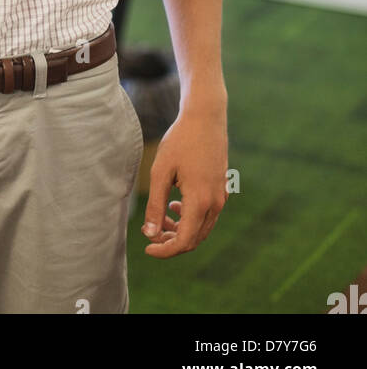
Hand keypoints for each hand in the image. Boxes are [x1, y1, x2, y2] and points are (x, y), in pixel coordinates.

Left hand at [141, 103, 228, 257]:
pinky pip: (208, 215)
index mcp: (200, 202)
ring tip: (161, 219)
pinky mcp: (222, 190)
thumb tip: (150, 234)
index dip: (165, 250)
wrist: (205, 118)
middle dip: (171, 241)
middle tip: (150, 233)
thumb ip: (155, 205)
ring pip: (202, 228)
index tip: (147, 248)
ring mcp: (221, 197)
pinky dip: (191, 218)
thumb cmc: (180, 141)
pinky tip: (175, 205)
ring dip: (181, 230)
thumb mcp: (161, 172)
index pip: (184, 241)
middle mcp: (215, 204)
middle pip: (194, 239)